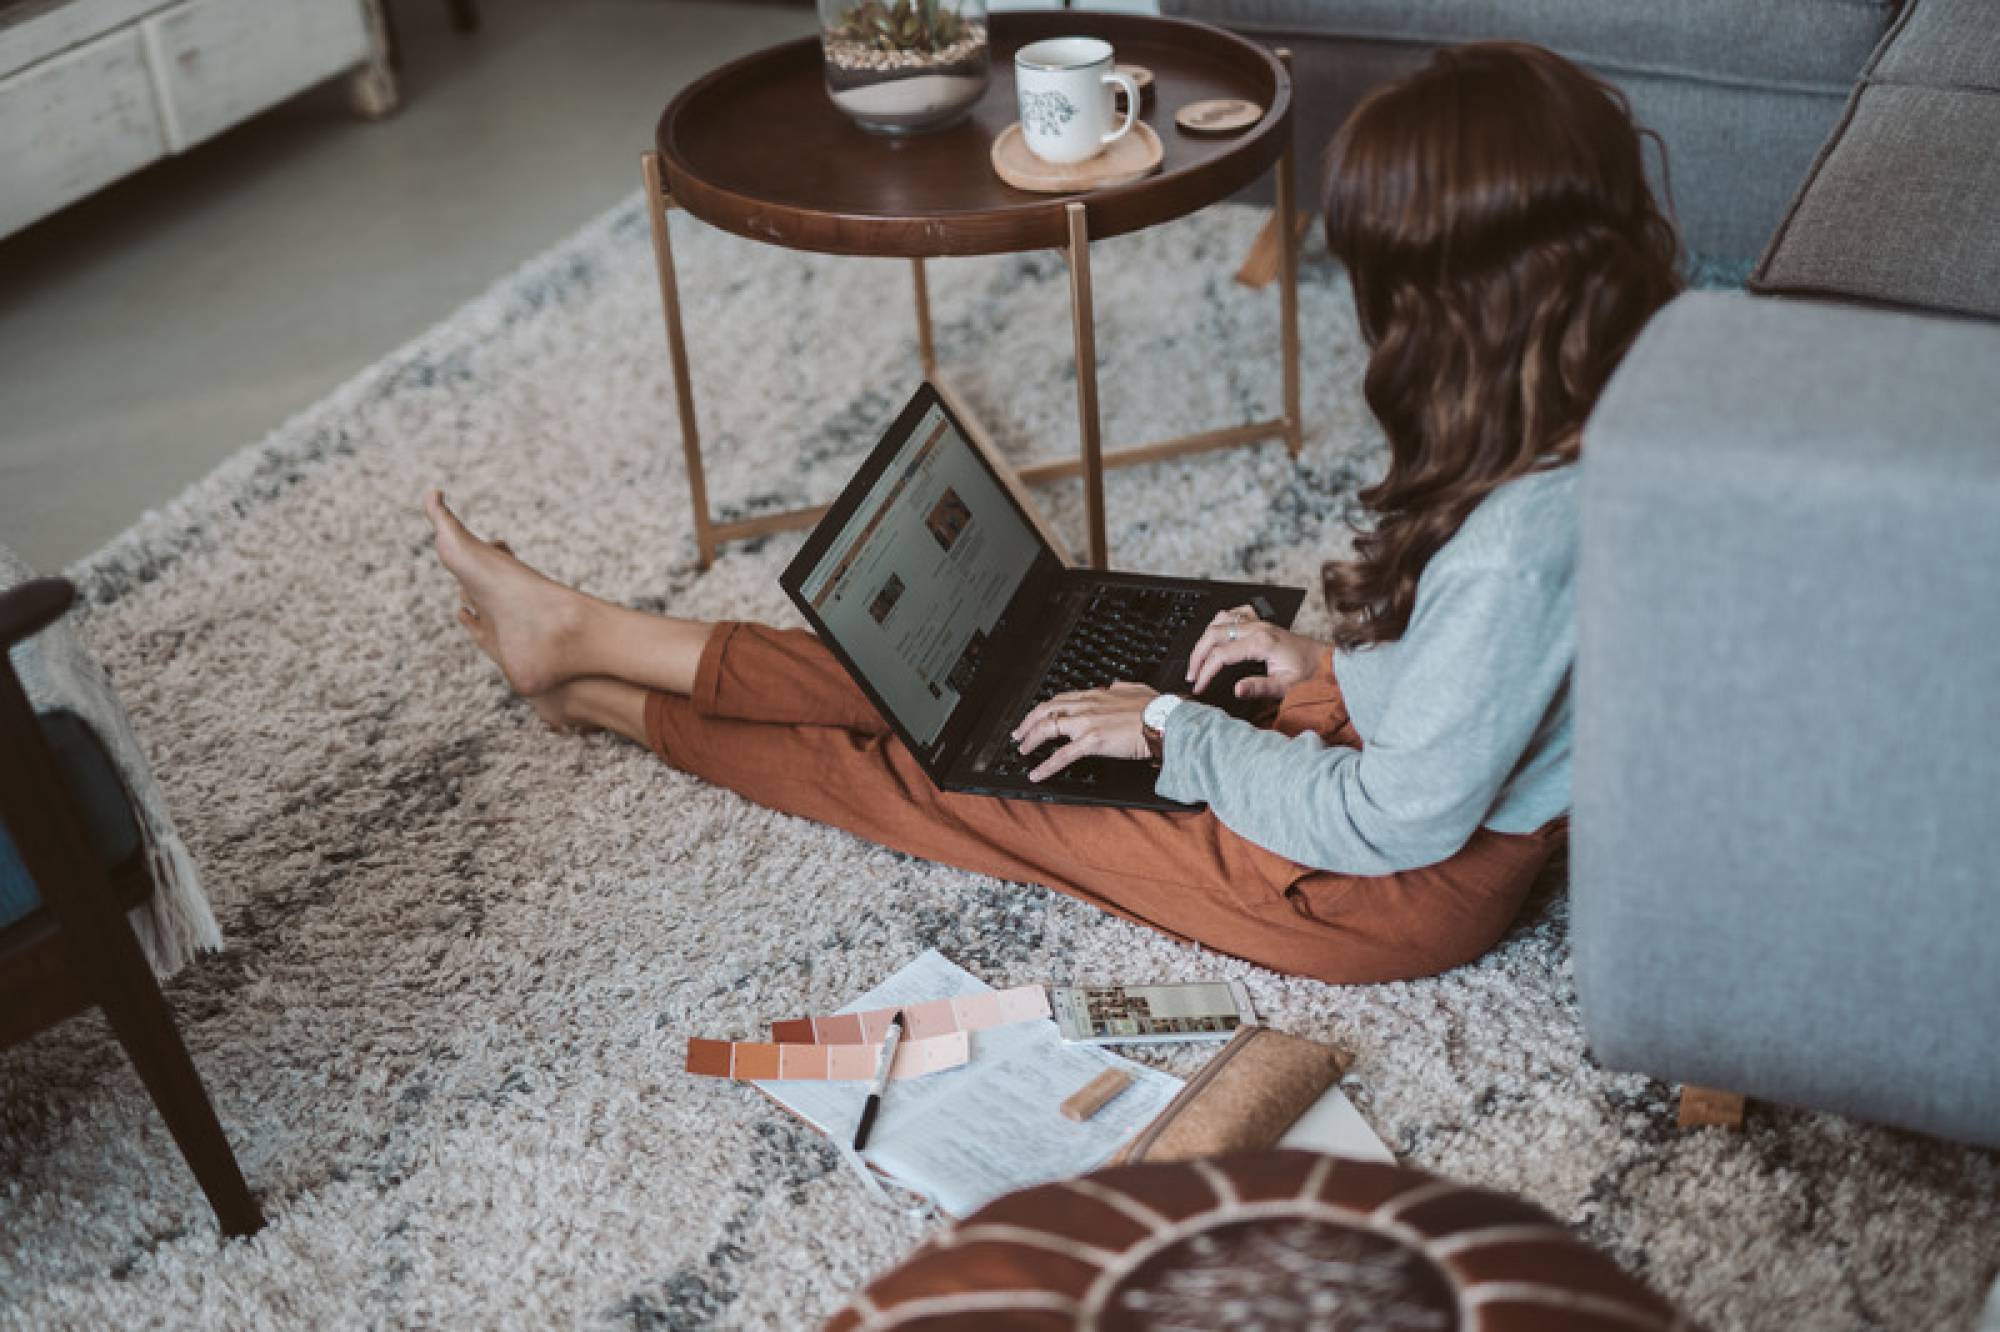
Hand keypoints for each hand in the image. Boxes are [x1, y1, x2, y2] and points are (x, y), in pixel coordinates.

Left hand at [1010, 683, 1156, 782]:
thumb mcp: (1135, 689)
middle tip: (1019, 733)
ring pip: (1047, 728)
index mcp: (1096, 695)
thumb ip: (1120, 688)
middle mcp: (1086, 705)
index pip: (1061, 699)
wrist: (1166, 721)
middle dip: (1028, 722)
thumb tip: (1114, 686)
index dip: (1045, 708)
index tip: (1038, 715)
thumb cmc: (1156, 708)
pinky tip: (1037, 774)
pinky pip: (1061, 756)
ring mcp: (1087, 722)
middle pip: (1046, 710)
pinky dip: (1045, 766)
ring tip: (1022, 750)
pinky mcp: (1091, 741)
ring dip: (1030, 740)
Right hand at [1185, 605, 1322, 700]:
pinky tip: (1215, 634)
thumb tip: (1236, 690)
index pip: (1221, 654)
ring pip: (1219, 621)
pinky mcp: (1259, 623)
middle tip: (1192, 675)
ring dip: (1204, 639)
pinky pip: (1233, 614)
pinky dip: (1219, 623)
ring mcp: (1257, 623)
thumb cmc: (1308, 672)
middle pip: (1213, 635)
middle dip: (1197, 655)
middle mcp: (1257, 628)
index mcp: (1261, 642)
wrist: (1324, 660)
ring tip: (1198, 658)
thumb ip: (1260, 688)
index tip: (1199, 686)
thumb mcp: (1286, 686)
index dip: (1206, 671)